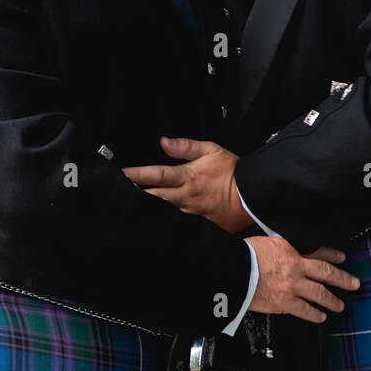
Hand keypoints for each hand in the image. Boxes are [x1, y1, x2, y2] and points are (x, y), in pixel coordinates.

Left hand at [123, 137, 251, 233]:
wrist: (251, 195)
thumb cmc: (231, 171)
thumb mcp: (210, 150)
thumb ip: (185, 146)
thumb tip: (163, 142)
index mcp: (188, 176)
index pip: (157, 174)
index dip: (138, 174)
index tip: (122, 174)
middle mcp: (186, 197)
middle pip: (155, 198)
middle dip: (136, 197)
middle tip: (118, 196)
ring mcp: (192, 214)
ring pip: (164, 215)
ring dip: (148, 213)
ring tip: (130, 213)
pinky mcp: (199, 227)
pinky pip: (179, 228)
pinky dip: (166, 227)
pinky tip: (153, 228)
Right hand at [247, 239, 359, 322]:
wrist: (231, 271)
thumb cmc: (242, 257)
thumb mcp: (265, 243)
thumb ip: (279, 248)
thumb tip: (285, 251)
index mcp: (290, 249)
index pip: (317, 250)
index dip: (332, 254)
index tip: (341, 257)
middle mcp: (295, 267)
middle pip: (326, 272)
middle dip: (343, 279)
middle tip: (354, 284)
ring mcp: (292, 286)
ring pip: (319, 293)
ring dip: (332, 300)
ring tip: (339, 305)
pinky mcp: (284, 302)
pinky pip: (305, 310)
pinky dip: (315, 314)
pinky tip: (321, 317)